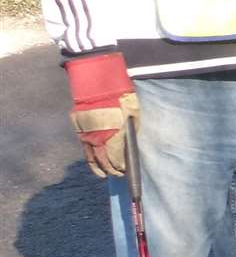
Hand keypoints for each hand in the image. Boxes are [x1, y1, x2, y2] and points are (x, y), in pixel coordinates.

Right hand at [64, 52, 138, 177]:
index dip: (120, 166)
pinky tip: (96, 165)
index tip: (126, 171)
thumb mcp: (134, 113)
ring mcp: (87, 134)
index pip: (116, 158)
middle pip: (104, 160)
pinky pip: (85, 149)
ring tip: (107, 174)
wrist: (98, 82)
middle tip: (119, 174)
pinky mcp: (79, 129)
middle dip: (112, 169)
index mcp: (114, 133)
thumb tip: (132, 143)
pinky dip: (90, 159)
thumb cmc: (121, 97)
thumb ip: (133, 130)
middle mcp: (98, 136)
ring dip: (100, 167)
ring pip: (92, 157)